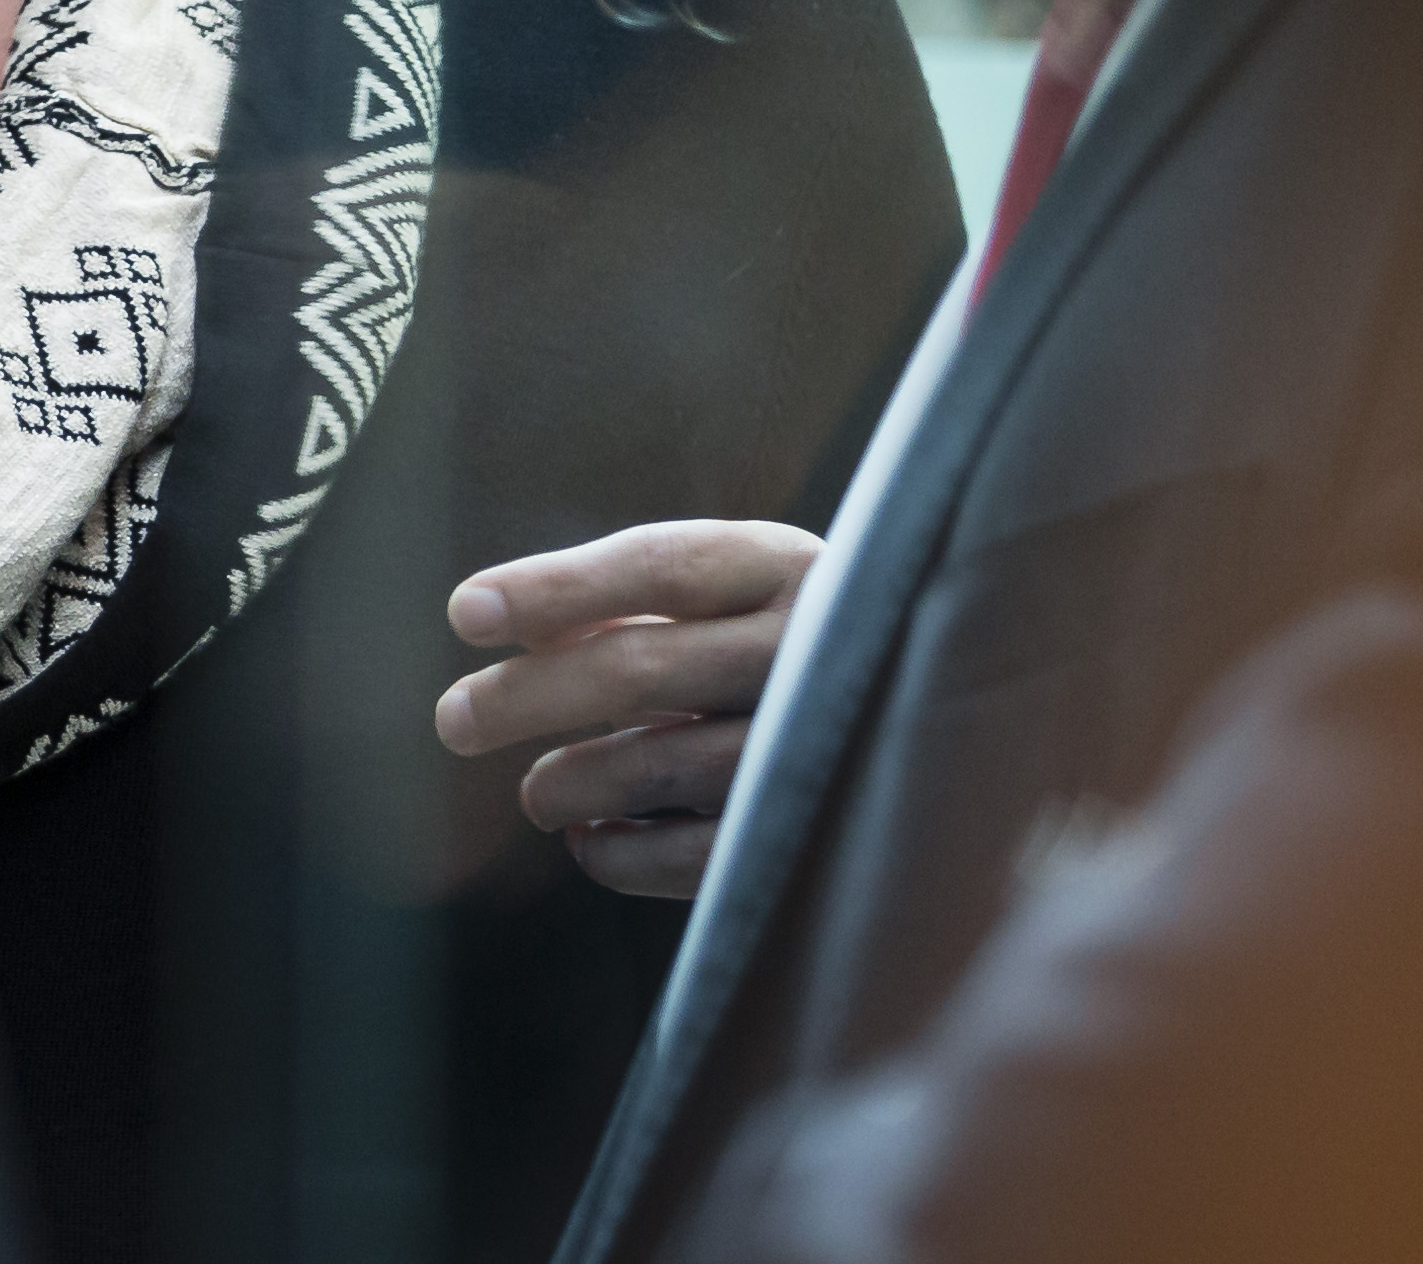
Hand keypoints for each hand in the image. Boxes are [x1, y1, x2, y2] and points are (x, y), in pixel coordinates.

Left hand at [436, 518, 821, 899]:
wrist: (969, 738)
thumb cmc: (811, 645)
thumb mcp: (749, 593)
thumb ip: (650, 602)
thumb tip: (514, 630)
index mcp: (788, 566)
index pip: (656, 566)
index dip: (554, 588)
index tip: (462, 611)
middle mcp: (812, 647)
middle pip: (640, 667)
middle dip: (528, 696)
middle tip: (452, 721)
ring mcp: (822, 746)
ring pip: (658, 763)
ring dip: (570, 780)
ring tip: (532, 794)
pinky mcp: (821, 835)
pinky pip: (692, 855)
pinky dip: (619, 853)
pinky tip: (589, 840)